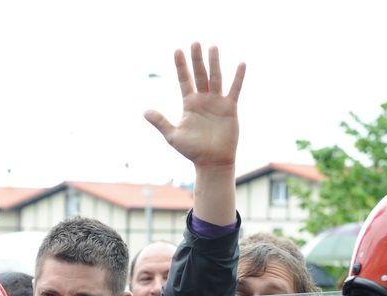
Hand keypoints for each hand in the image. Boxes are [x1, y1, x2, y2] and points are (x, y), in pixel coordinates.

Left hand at [145, 43, 244, 167]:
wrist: (212, 162)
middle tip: (195, 42)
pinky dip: (238, 78)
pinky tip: (241, 64)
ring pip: (215, 78)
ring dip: (214, 63)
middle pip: (199, 75)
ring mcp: (217, 102)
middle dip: (197, 59)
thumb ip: (161, 122)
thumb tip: (145, 111)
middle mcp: (203, 100)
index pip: (184, 80)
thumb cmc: (193, 151)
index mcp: (189, 104)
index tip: (177, 50)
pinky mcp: (230, 108)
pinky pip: (234, 90)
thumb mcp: (173, 136)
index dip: (181, 66)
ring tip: (213, 47)